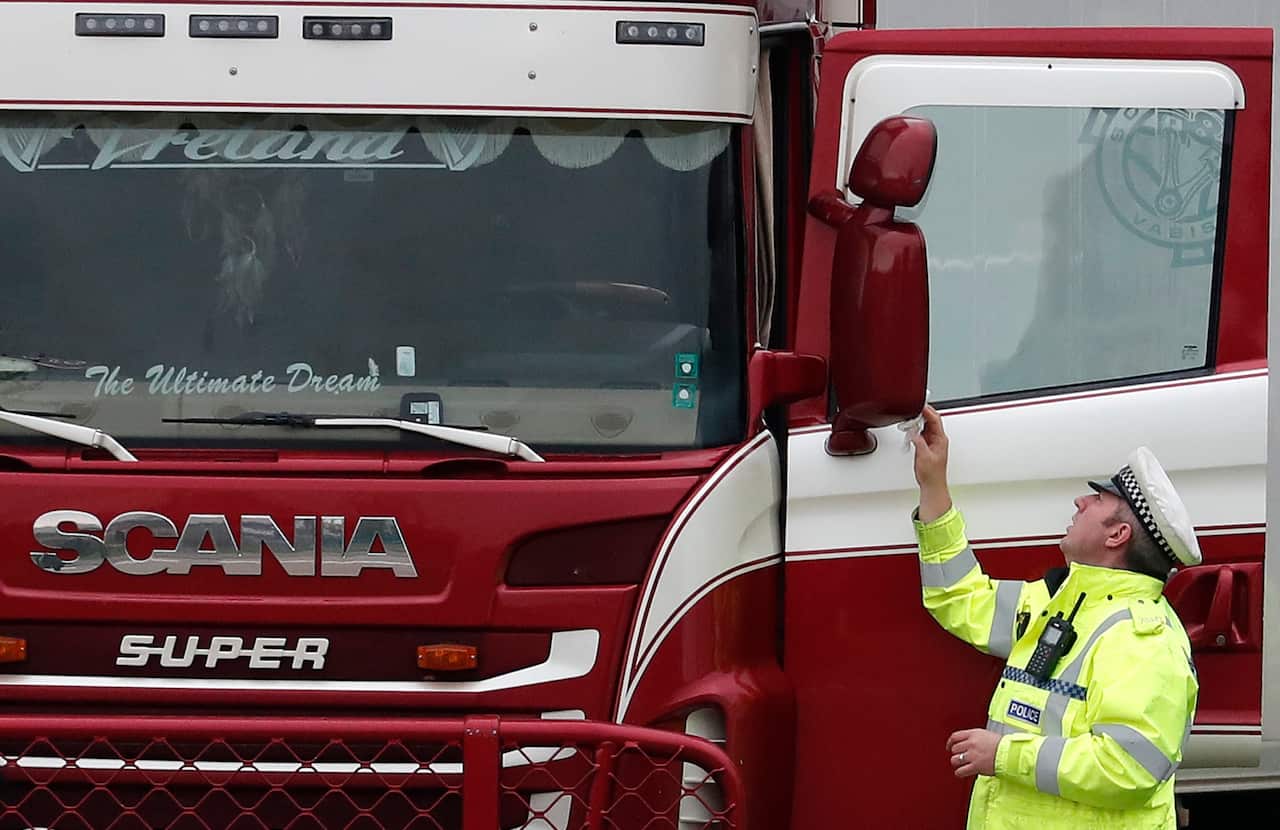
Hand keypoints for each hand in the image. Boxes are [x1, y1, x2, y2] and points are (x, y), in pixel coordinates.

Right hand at [912, 406, 951, 521]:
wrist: (932, 484)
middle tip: (911, 409)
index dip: (927, 410)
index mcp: (941, 439)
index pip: (935, 419)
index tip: (919, 404)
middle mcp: (938, 439)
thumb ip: (919, 442)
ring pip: (926, 425)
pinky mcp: (927, 445)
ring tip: (908, 420)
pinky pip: (921, 432)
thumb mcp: (924, 456)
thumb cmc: (932, 474)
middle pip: (931, 420)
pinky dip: (915, 429)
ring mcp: (933, 441)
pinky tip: (909, 430)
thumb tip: (914, 433)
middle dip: (921, 413)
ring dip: (917, 421)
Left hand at [946, 728, 999, 777]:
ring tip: (960, 765)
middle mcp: (971, 744)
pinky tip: (961, 773)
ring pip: (955, 760)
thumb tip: (969, 742)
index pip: (955, 736)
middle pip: (954, 749)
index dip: (950, 742)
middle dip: (956, 753)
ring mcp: (972, 755)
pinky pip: (961, 771)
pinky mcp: (975, 767)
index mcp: (973, 734)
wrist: (1010, 753)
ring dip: (956, 763)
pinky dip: (959, 773)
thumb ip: (976, 738)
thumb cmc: (1003, 745)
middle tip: (959, 757)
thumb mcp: (987, 735)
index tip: (949, 746)